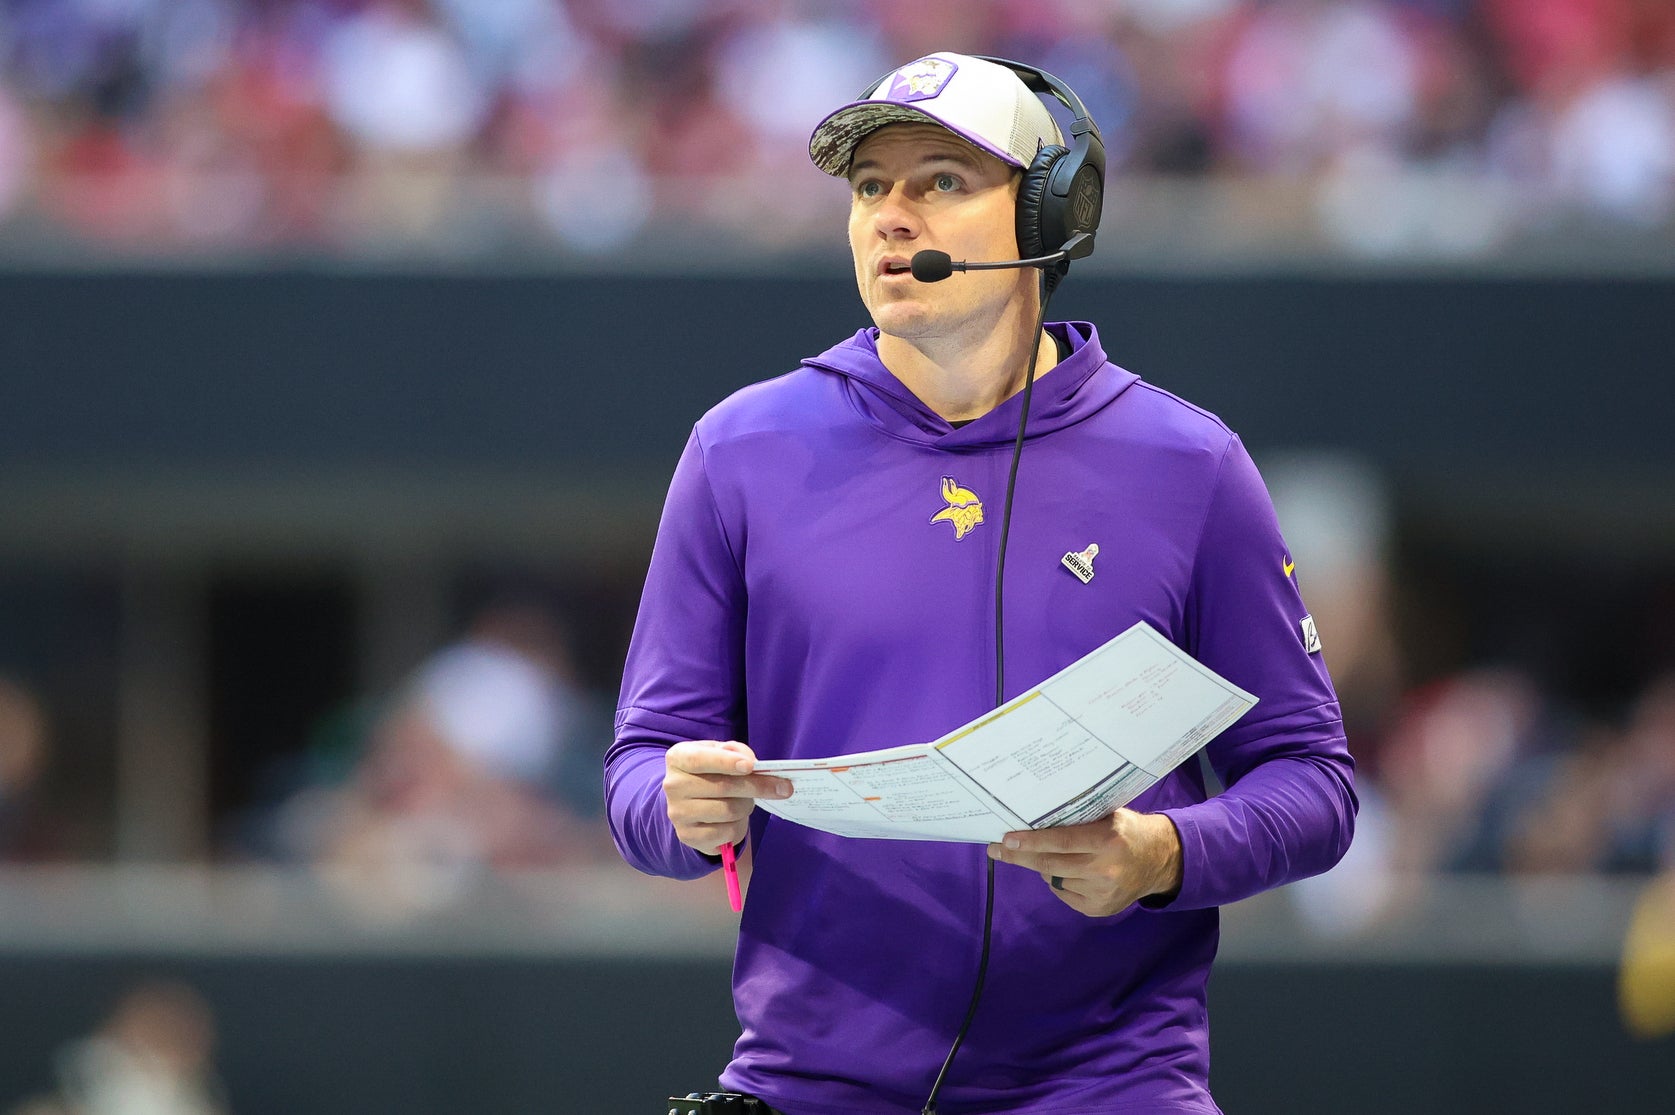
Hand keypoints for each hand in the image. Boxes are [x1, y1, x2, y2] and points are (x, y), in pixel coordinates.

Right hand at [663, 740, 792, 854]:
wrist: (693, 804)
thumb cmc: (711, 772)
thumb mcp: (721, 754)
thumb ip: (736, 752)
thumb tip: (752, 764)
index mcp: (678, 758)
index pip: (699, 759)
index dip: (726, 762)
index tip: (751, 766)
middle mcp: (672, 785)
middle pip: (721, 787)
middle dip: (756, 786)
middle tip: (782, 787)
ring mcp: (678, 813)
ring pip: (727, 810)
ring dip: (747, 806)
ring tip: (746, 802)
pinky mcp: (688, 836)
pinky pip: (726, 832)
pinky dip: (739, 826)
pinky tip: (735, 819)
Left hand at [986, 809, 1182, 916]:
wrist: (1161, 861)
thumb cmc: (1127, 831)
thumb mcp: (1107, 816)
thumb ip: (1077, 819)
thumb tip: (1032, 820)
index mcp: (1107, 840)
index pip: (1060, 841)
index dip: (1030, 842)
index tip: (1005, 840)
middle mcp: (1104, 869)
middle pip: (1050, 864)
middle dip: (1021, 857)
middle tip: (999, 849)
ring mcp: (1102, 892)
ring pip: (1054, 879)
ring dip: (1044, 867)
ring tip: (1049, 855)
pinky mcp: (1099, 909)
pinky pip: (1064, 893)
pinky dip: (1058, 881)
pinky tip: (1069, 871)